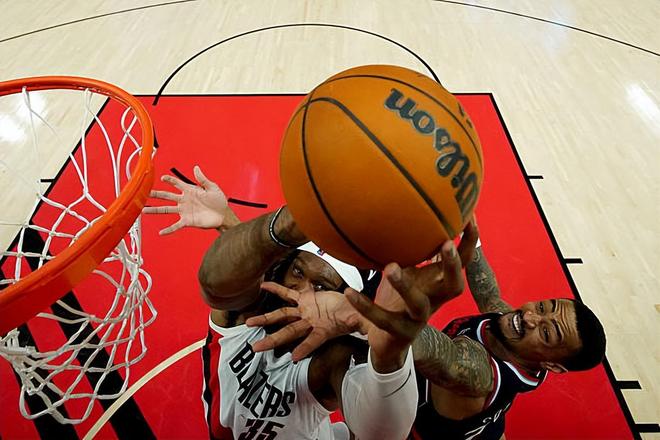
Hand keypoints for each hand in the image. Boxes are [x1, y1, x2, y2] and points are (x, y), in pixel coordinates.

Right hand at [143, 166, 236, 234]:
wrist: (223, 215)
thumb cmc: (219, 201)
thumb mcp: (212, 188)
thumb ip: (203, 179)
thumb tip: (196, 168)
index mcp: (190, 191)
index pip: (176, 184)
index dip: (169, 180)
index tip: (162, 178)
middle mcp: (184, 200)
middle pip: (167, 196)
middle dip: (156, 194)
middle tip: (145, 193)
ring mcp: (184, 211)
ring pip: (167, 209)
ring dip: (156, 210)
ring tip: (144, 210)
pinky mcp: (187, 221)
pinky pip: (176, 225)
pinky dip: (169, 229)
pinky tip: (161, 232)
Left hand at [245, 282, 364, 360]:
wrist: (351, 305)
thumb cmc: (357, 314)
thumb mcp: (364, 321)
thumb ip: (366, 326)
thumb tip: (374, 331)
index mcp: (323, 331)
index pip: (313, 341)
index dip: (305, 348)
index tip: (294, 357)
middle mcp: (310, 323)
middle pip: (288, 333)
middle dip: (272, 340)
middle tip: (255, 349)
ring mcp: (305, 312)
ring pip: (282, 315)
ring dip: (265, 319)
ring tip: (248, 323)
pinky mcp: (305, 299)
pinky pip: (288, 294)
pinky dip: (276, 289)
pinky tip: (263, 286)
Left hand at [346, 223, 477, 371]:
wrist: (389, 343)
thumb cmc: (399, 300)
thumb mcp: (409, 272)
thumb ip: (411, 250)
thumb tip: (405, 213)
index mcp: (438, 284)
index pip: (462, 262)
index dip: (469, 241)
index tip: (470, 216)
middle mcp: (434, 301)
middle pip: (454, 285)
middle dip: (453, 265)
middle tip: (447, 243)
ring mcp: (417, 319)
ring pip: (418, 304)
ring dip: (405, 285)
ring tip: (390, 267)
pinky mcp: (398, 332)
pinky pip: (382, 319)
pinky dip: (365, 306)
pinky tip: (349, 292)